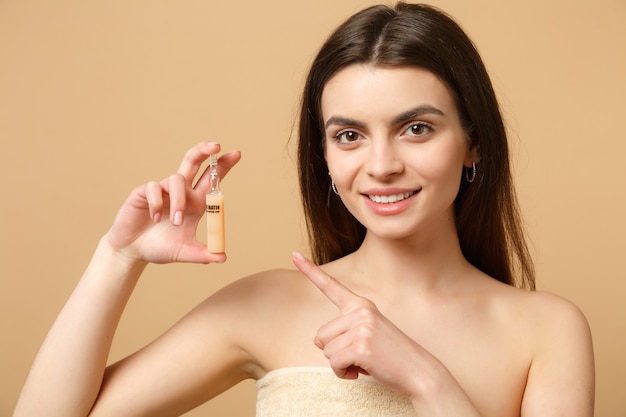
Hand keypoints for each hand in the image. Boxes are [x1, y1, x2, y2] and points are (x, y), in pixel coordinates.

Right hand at [106, 142, 240, 264]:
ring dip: (179, 200)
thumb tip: (222, 258)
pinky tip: (155, 218)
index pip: (211, 179)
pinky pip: (154, 188)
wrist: (133, 251)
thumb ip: (202, 255)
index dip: (223, 166)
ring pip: (176, 179)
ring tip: (177, 222)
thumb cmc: (160, 247)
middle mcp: (180, 192)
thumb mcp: (184, 252)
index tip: (237, 154)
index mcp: (195, 202)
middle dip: (204, 151)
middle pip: (193, 162)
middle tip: (216, 146)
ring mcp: (162, 190)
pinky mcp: (144, 192)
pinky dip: (157, 203)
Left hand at [292, 251, 433, 398]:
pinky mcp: (361, 346)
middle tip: (361, 355)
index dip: (310, 271)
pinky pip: (335, 364)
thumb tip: (317, 343)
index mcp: (361, 305)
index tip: (293, 255)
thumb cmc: (391, 356)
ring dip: (341, 364)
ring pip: (327, 352)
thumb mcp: (366, 336)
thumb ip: (341, 333)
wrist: (420, 372)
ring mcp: (361, 327)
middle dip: (335, 351)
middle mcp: (360, 311)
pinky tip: (362, 371)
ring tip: (365, 362)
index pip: (331, 286)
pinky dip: (343, 373)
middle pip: (321, 336)